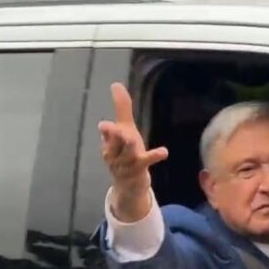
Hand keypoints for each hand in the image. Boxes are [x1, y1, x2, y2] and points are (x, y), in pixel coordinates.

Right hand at [98, 83, 167, 221]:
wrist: (128, 184)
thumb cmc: (126, 151)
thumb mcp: (125, 128)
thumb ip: (122, 108)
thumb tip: (116, 84)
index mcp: (109, 143)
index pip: (108, 135)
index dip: (107, 131)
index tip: (104, 125)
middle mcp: (115, 154)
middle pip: (115, 145)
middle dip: (114, 136)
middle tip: (112, 129)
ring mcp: (126, 164)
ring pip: (128, 155)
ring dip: (130, 147)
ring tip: (132, 138)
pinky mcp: (138, 171)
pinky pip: (145, 162)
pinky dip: (155, 156)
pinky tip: (164, 151)